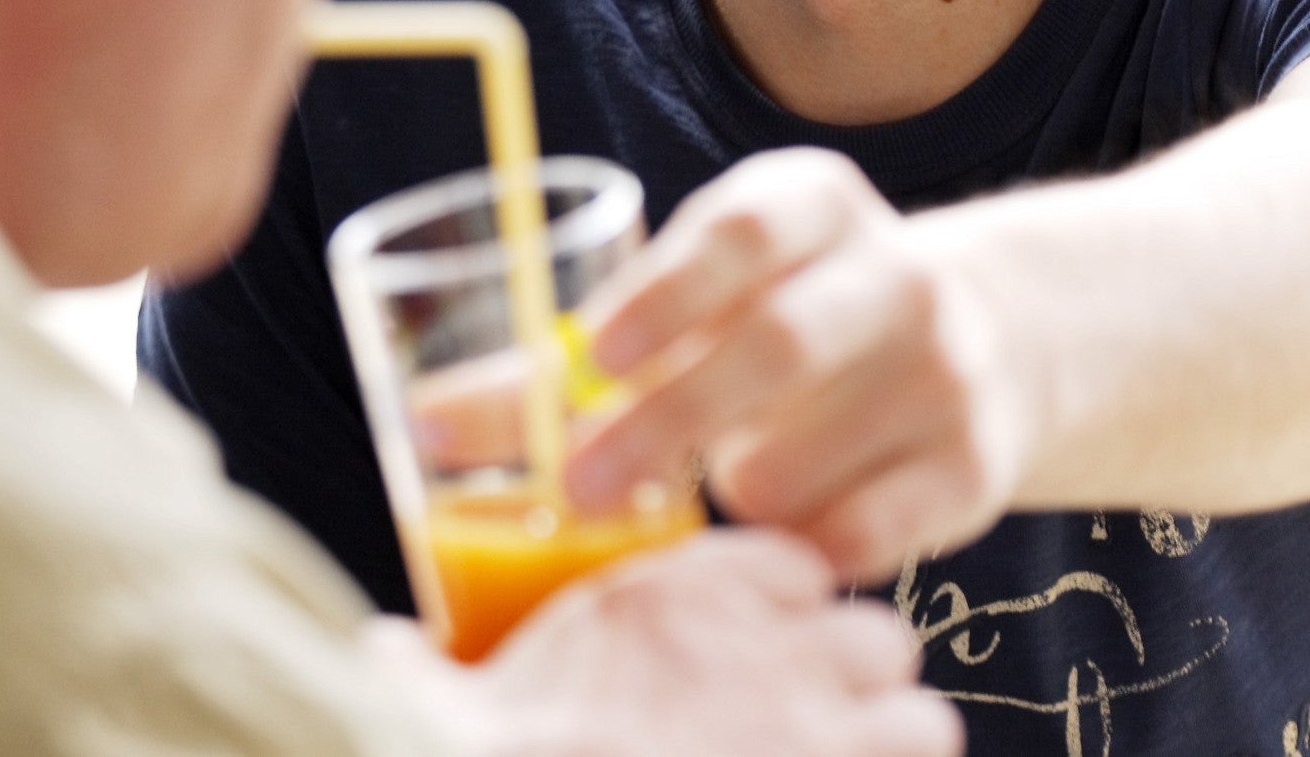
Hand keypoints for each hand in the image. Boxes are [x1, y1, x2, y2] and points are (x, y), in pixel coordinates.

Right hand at [367, 529, 962, 756]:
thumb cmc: (473, 742)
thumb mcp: (463, 679)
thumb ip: (455, 652)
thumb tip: (392, 653)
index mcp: (673, 598)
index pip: (789, 570)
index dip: (783, 621)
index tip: (758, 660)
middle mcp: (756, 647)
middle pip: (868, 637)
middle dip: (848, 686)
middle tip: (808, 735)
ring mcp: (806, 725)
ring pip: (915, 714)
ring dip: (887, 745)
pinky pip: (918, 750)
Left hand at [563, 148, 1034, 583]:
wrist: (985, 344)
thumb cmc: (785, 319)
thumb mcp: (702, 303)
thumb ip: (565, 364)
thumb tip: (423, 425)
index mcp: (815, 202)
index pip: (742, 230)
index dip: (667, 292)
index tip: (594, 356)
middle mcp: (897, 270)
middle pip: (779, 344)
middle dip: (670, 422)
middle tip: (583, 487)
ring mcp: (948, 367)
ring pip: (810, 453)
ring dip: (734, 489)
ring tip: (720, 487)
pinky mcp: (976, 463)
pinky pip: (865, 532)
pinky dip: (798, 547)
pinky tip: (776, 536)